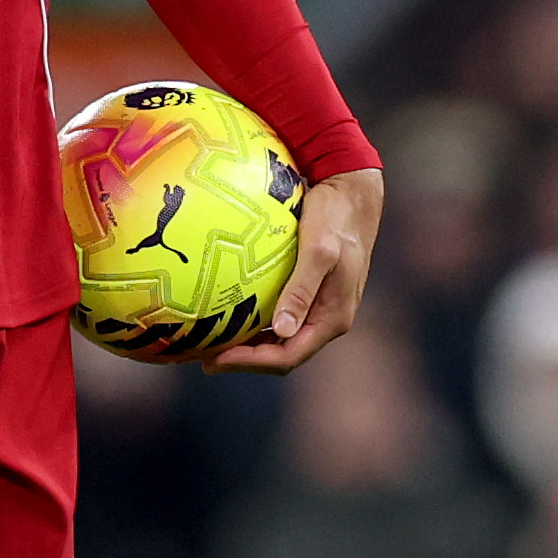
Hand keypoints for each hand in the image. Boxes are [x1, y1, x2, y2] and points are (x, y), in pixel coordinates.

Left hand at [208, 167, 383, 373]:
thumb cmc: (336, 217)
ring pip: (280, 339)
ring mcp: (318, 306)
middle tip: (205, 358)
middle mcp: (326, 318)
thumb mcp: (319, 251)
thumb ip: (301, 290)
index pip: (288, 356)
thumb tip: (282, 330)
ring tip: (212, 343)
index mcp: (333, 317)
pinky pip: (279, 317)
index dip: (251, 363)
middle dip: (244, 361)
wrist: (352, 194)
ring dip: (248, 346)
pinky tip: (229, 314)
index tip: (215, 360)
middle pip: (282, 354)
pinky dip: (255, 323)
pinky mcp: (310, 292)